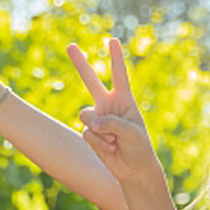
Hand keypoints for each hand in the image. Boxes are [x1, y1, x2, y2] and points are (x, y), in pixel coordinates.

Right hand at [67, 38, 160, 184]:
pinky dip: (99, 143)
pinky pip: (87, 133)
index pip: (119, 75)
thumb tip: (91, 122)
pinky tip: (110, 148)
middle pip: (91, 81)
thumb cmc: (139, 147)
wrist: (133, 169)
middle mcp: (108, 105)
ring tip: (115, 140)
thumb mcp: (131, 132)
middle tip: (70, 45)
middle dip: (80, 63)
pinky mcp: (90, 132)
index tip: (113, 40)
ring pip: (86, 116)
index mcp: (124, 100)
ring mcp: (97, 118)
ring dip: (101, 130)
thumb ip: (111, 122)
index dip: (116, 58)